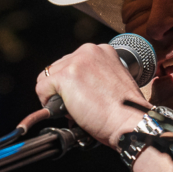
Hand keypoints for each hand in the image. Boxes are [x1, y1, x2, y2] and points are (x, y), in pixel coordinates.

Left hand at [35, 43, 150, 148]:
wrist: (130, 121)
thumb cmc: (126, 109)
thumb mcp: (113, 80)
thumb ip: (94, 75)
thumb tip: (74, 87)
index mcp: (103, 50)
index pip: (72, 62)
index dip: (74, 83)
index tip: (82, 95)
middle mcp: (89, 51)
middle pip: (58, 68)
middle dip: (64, 89)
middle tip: (81, 105)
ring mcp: (77, 62)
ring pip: (47, 78)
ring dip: (57, 96)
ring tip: (76, 109)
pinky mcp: (66, 76)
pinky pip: (42, 89)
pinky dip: (48, 103)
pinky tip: (67, 111)